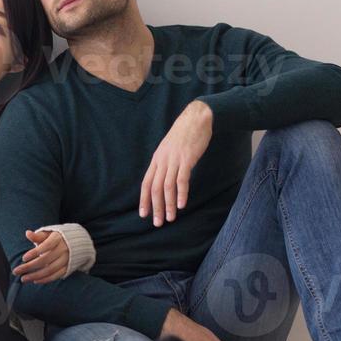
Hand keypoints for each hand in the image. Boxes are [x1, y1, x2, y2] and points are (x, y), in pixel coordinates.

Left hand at [11, 229, 68, 283]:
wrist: (75, 243)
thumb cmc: (56, 238)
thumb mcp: (48, 234)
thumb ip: (38, 236)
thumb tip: (27, 233)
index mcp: (58, 238)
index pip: (46, 246)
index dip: (35, 252)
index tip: (23, 258)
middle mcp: (63, 249)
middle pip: (45, 260)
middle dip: (30, 266)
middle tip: (16, 271)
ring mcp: (66, 260)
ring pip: (50, 270)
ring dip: (35, 276)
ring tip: (23, 279)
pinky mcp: (67, 268)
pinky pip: (56, 276)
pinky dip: (45, 279)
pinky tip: (34, 280)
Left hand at [139, 99, 212, 226]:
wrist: (196, 118)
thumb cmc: (185, 135)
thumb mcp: (170, 149)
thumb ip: (166, 163)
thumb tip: (164, 178)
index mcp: (157, 159)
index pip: (146, 183)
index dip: (144, 200)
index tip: (144, 214)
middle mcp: (162, 161)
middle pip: (155, 188)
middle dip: (156, 207)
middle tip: (158, 223)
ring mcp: (174, 160)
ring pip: (167, 186)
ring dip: (168, 205)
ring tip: (171, 218)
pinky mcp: (187, 159)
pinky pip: (182, 179)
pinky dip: (181, 193)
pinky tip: (181, 204)